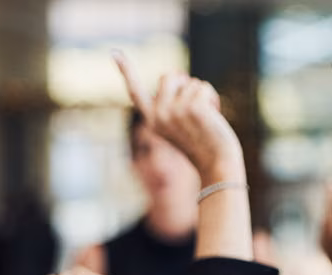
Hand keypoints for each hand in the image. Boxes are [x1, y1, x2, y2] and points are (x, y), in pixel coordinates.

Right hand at [115, 52, 242, 182]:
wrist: (217, 164)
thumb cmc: (202, 143)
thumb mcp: (180, 123)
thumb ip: (173, 103)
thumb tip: (177, 76)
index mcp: (152, 120)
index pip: (135, 92)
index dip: (125, 70)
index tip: (114, 52)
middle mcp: (159, 115)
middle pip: (169, 76)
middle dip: (184, 84)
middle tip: (194, 107)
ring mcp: (175, 111)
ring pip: (191, 82)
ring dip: (202, 95)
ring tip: (205, 118)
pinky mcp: (193, 107)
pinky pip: (204, 87)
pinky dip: (212, 98)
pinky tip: (213, 117)